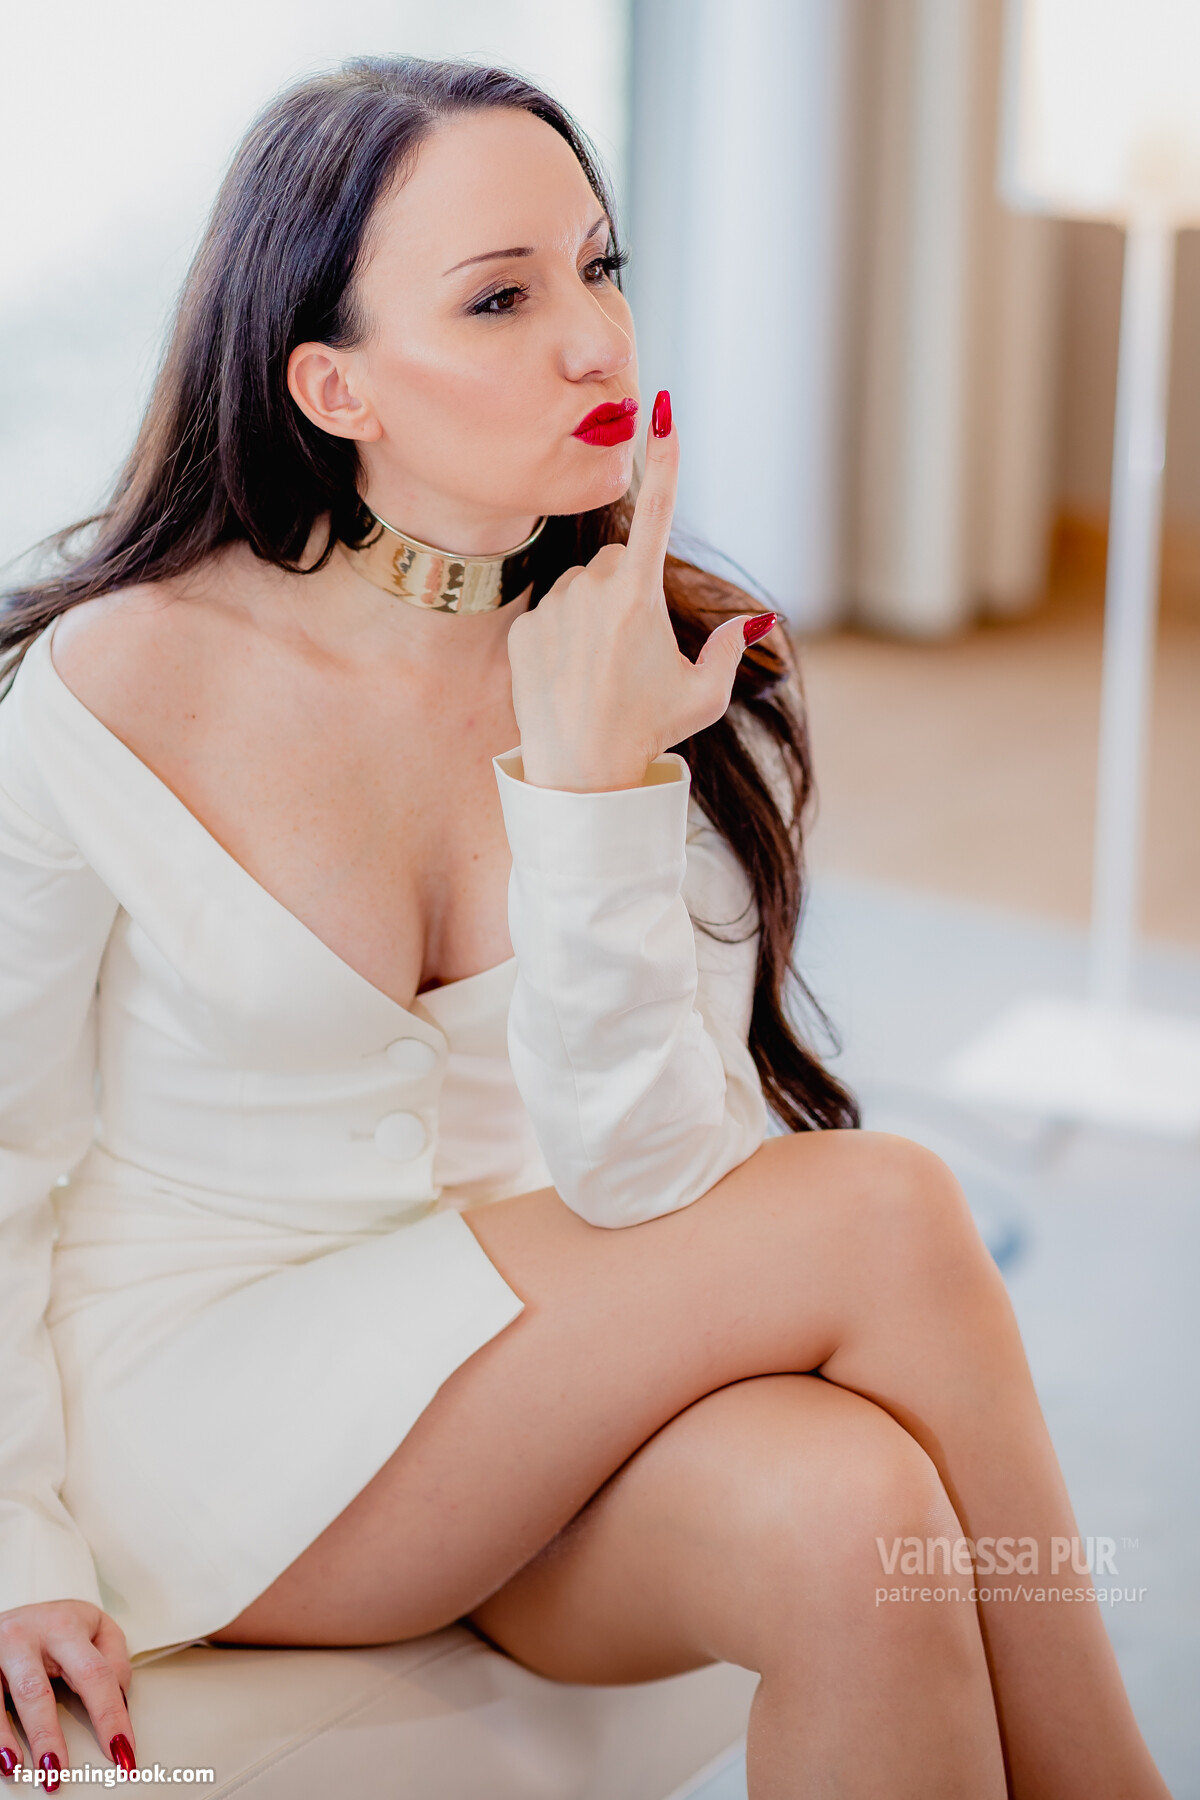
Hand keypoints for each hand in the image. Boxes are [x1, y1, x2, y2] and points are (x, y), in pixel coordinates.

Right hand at [0, 1601, 134, 1784]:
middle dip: (47, 1735)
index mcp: (65, 1626)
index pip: (94, 1674)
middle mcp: (27, 1637)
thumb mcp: (94, 1627)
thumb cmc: (59, 1626)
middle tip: (57, 1773)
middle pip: (38, 1690)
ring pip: (2, 1697)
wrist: (16, 1611)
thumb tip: (120, 1700)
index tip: (121, 1751)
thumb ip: (113, 1658)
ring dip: (7, 1737)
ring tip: (17, 1769)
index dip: (110, 1715)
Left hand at [507, 391, 775, 790]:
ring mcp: (552, 608)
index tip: (661, 409)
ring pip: (582, 588)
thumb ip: (729, 648)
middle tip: (636, 649)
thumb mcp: (704, 694)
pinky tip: (569, 679)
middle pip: (620, 561)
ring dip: (595, 614)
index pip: (657, 513)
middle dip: (630, 588)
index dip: (665, 459)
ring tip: (600, 672)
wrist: (581, 774)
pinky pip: (551, 613)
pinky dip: (563, 636)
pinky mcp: (523, 628)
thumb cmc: (651, 732)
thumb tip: (755, 619)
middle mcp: (592, 591)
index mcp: (638, 597)